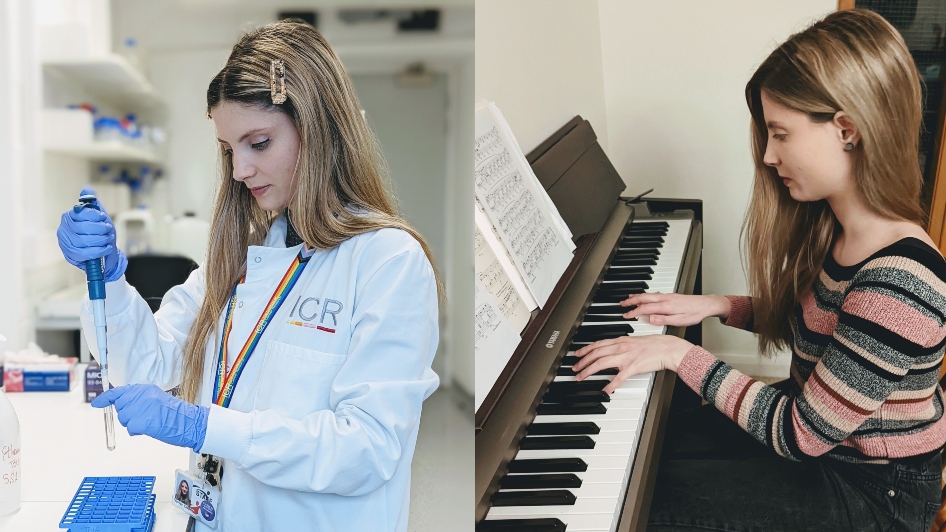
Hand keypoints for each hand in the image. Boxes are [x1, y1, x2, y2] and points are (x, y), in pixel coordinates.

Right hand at [57, 187, 126, 281]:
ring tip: (108, 238)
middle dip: (100, 229)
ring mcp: (65, 243)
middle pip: (82, 228)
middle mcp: (63, 229)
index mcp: (69, 217)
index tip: (103, 217)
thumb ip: (93, 203)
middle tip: (109, 229)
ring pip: (83, 241)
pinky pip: (85, 253)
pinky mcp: (70, 255)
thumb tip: (86, 188)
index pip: (80, 213)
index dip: (95, 215)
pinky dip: (99, 250)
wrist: (104, 252)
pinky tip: (107, 248)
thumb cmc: (100, 233)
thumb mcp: (99, 216)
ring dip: (101, 240)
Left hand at [91, 384, 208, 451]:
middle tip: (143, 417)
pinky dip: (138, 431)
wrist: (187, 421)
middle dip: (127, 414)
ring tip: (150, 422)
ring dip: (133, 423)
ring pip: (124, 419)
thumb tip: (124, 403)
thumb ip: (140, 399)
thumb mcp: (157, 398)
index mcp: (144, 389)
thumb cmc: (175, 413)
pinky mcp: (139, 421)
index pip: (119, 391)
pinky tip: (150, 428)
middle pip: (120, 407)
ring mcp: (139, 408)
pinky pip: (130, 428)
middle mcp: (140, 396)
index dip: (105, 398)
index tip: (97, 403)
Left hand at [572, 335, 693, 393]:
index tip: (577, 354)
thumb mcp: (634, 340)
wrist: (668, 348)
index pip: (598, 344)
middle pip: (596, 354)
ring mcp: (626, 357)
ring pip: (602, 363)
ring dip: (589, 370)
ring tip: (581, 377)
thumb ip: (622, 344)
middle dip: (582, 361)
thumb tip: (612, 348)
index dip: (585, 349)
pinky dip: (610, 384)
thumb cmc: (655, 344)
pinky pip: (619, 377)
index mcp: (621, 340)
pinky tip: (604, 390)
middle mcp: (621, 347)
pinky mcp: (633, 367)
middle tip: (575, 368)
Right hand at [620, 293, 729, 326]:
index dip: (634, 312)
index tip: (626, 315)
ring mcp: (667, 296)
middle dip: (631, 301)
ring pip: (647, 294)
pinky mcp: (670, 295)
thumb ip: (664, 320)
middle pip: (643, 298)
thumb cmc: (695, 314)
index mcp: (666, 306)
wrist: (706, 304)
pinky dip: (644, 294)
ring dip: (636, 296)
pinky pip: (653, 294)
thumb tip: (650, 318)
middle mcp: (665, 299)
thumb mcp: (680, 321)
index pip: (645, 309)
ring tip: (627, 298)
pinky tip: (643, 296)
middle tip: (621, 304)